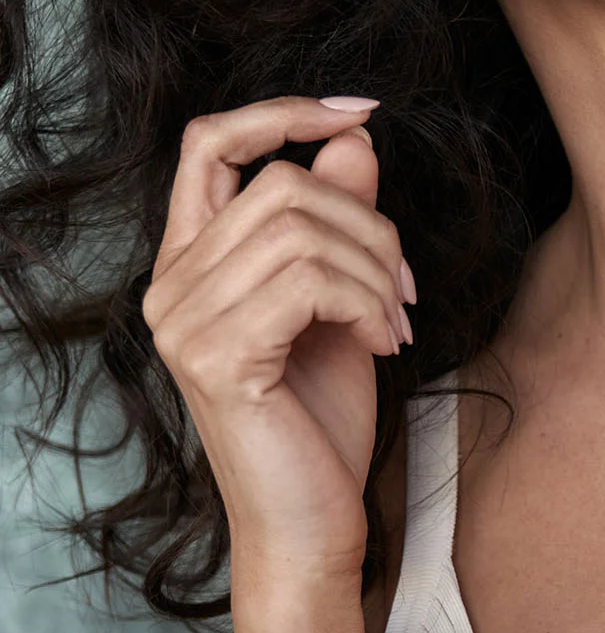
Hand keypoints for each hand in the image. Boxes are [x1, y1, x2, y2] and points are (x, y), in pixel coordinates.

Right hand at [141, 95, 416, 571]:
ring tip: (396, 320)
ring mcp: (185, 322)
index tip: (363, 111)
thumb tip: (354, 137)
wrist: (311, 520)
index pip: (209, 142)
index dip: (284, 111)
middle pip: (284, 183)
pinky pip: (311, 280)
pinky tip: (384, 343)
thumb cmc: (320, 411)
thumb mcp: (340, 294)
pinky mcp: (218, 358)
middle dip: (369, 222)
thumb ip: (338, 215)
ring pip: (304, 228)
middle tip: (405, 287)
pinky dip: (367, 302)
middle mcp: (170, 285)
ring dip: (376, 268)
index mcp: (191, 259)